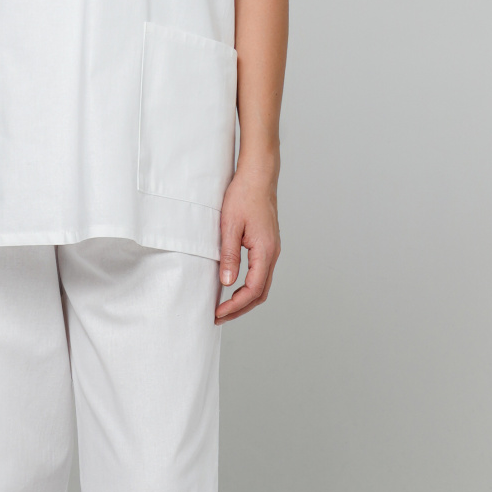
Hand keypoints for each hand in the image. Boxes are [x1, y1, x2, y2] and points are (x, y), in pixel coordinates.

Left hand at [215, 164, 279, 323]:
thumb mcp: (229, 226)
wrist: (258, 175)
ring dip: (245, 300)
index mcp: (265, 251)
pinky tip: (234, 287)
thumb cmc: (243, 195)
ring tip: (225, 307)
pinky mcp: (268, 245)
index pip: (253, 290)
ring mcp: (272, 250)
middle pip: (260, 293)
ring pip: (262, 285)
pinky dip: (249, 287)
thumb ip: (229, 256)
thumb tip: (226, 283)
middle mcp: (273, 253)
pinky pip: (261, 273)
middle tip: (219, 316)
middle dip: (240, 309)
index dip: (235, 305)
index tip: (218, 312)